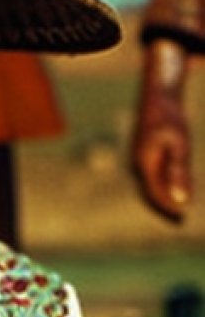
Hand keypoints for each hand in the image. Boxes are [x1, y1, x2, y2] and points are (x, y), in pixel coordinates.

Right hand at [132, 39, 191, 220]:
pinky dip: (157, 186)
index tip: (183, 218)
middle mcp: (135, 163)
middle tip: (180, 221)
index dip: (169, 207)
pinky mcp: (139, 154)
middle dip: (163, 207)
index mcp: (144, 163)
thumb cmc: (171, 118)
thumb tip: (183, 201)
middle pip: (148, 193)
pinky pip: (146, 176)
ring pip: (146, 185)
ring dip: (160, 198)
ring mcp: (135, 158)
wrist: (156, 95)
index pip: (156, 194)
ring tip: (177, 208)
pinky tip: (169, 186)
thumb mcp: (180, 145)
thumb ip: (180, 174)